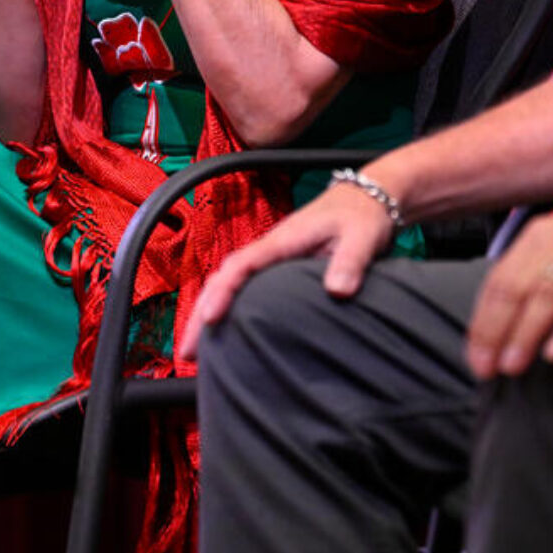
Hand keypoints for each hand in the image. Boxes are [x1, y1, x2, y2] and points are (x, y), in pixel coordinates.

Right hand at [180, 181, 395, 360]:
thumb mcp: (361, 237)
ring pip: (230, 284)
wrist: (368, 199)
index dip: (222, 291)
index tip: (209, 319)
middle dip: (200, 313)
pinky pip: (245, 287)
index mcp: (283, 240)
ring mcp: (274, 259)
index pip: (242, 265)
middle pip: (224, 278)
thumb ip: (350, 262)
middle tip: (185, 353)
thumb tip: (336, 291)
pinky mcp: (281, 268)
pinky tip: (226, 334)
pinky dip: (228, 308)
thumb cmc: (362, 216)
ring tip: (195, 354)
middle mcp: (271, 250)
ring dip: (208, 313)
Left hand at [466, 177, 552, 379]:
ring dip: (524, 333)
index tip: (474, 356)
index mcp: (539, 237)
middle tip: (484, 367)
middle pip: (514, 288)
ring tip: (511, 365)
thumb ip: (535, 273)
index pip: (497, 280)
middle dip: (493, 331)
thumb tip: (503, 318)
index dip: (481, 321)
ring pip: (547, 296)